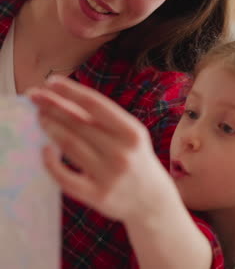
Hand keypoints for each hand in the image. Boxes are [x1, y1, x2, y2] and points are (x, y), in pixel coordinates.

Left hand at [27, 76, 173, 223]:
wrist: (152, 200)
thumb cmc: (135, 158)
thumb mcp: (128, 134)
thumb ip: (101, 119)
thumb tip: (63, 100)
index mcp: (131, 131)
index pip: (95, 104)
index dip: (70, 91)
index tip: (50, 81)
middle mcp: (121, 152)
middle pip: (78, 123)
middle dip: (53, 106)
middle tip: (35, 97)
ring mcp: (109, 176)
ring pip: (71, 145)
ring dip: (51, 128)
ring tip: (40, 117)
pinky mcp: (98, 196)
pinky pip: (66, 178)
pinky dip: (51, 163)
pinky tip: (44, 150)